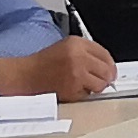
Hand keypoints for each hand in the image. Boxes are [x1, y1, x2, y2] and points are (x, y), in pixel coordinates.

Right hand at [0, 34, 118, 99]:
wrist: (26, 75)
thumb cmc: (44, 63)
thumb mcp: (66, 46)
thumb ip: (87, 52)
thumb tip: (107, 64)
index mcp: (77, 44)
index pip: (105, 54)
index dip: (110, 64)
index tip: (111, 69)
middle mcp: (78, 58)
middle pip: (107, 70)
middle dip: (107, 77)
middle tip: (103, 80)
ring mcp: (76, 75)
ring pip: (101, 84)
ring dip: (97, 86)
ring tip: (86, 84)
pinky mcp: (73, 90)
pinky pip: (89, 94)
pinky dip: (85, 94)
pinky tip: (74, 88)